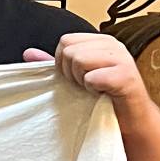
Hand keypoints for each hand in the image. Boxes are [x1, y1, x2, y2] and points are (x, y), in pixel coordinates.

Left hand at [24, 34, 146, 111]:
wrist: (130, 120)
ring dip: (82, 81)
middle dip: (70, 72)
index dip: (63, 63)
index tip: (76, 77)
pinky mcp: (127, 76)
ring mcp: (122, 58)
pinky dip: (93, 89)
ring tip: (94, 89)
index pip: (65, 40)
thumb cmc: (103, 97)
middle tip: (86, 85)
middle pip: (69, 49)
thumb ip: (55, 64)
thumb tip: (28, 53)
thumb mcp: (76, 77)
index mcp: (100, 41)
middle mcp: (112, 45)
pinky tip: (103, 94)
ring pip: (79, 60)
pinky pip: (93, 77)